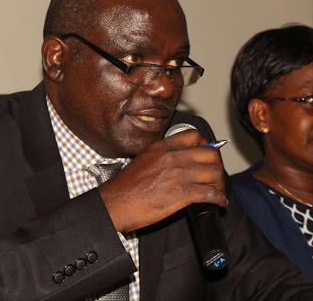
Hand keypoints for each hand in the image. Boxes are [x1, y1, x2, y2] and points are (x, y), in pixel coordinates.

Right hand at [98, 130, 226, 231]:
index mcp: (163, 147)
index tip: (208, 155)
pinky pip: (211, 193)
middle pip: (211, 154)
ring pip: (215, 173)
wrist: (117, 202)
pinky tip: (219, 202)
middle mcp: (173, 157)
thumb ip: (162, 156)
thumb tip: (179, 160)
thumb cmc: (126, 186)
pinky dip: (219, 199)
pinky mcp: (183, 193)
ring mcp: (180, 174)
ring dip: (220, 184)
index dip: (206, 145)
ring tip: (218, 191)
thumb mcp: (143, 159)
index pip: (195, 136)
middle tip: (215, 175)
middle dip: (217, 165)